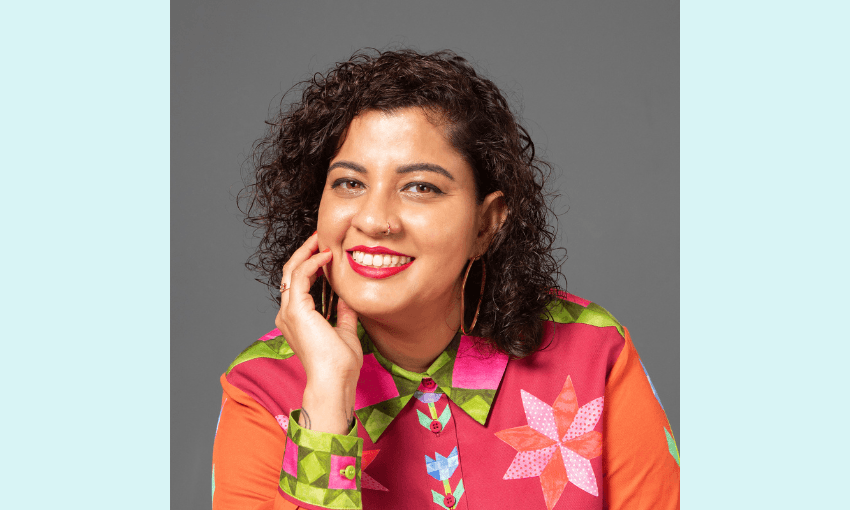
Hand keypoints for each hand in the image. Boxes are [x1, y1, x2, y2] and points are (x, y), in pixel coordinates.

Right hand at [275, 232, 361, 433]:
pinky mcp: (296, 310)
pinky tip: (327, 256)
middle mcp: (287, 314)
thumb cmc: (340, 364)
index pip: (299, 284)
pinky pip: (299, 277)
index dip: (310, 264)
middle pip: (290, 273)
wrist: (334, 380)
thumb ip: (344, 312)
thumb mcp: (345, 330)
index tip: (326, 251)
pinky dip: (312, 263)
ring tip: (322, 239)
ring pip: (291, 271)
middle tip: (320, 237)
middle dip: (305, 253)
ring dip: (307, 252)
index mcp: (297, 319)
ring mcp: (289, 312)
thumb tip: (347, 295)